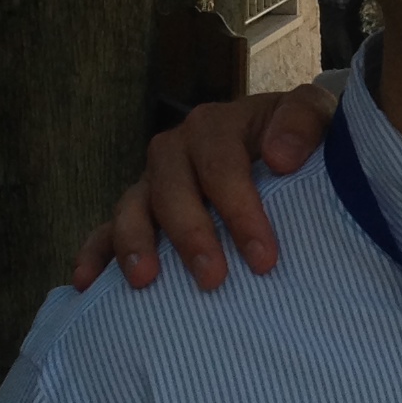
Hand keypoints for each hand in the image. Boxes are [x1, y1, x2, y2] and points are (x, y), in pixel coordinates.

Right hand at [66, 83, 339, 292]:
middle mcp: (177, 150)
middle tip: (213, 279)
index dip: (239, 210)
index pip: (220, 165)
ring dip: (134, 243)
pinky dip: (94, 254)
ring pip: (131, 207)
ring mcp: (153, 183)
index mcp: (215, 126)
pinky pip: (105, 230)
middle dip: (190, 235)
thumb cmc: (299, 139)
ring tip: (144, 280)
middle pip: (170, 188)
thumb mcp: (315, 117)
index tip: (264, 258)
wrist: (284, 145)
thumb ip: (303, 124)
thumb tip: (278, 157)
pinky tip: (87, 285)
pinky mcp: (140, 212)